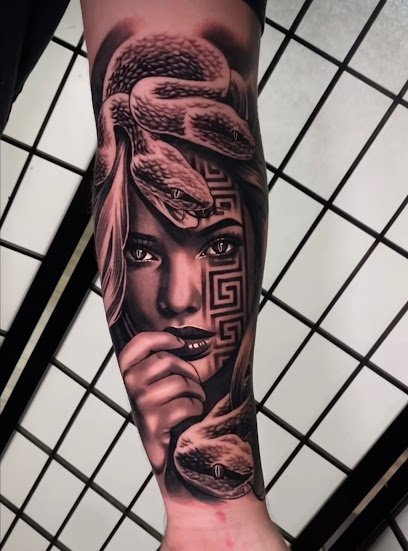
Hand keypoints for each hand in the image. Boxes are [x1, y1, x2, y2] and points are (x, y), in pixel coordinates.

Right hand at [119, 331, 205, 473]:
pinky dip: (196, 407)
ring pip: (180, 382)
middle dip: (188, 370)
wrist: (162, 453)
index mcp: (127, 371)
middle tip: (193, 382)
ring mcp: (141, 403)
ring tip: (195, 398)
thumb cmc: (163, 411)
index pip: (140, 342)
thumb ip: (160, 363)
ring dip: (196, 390)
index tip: (179, 343)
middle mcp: (130, 385)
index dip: (162, 337)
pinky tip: (193, 412)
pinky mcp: (154, 422)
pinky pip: (186, 404)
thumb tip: (188, 340)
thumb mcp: (154, 384)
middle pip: (167, 360)